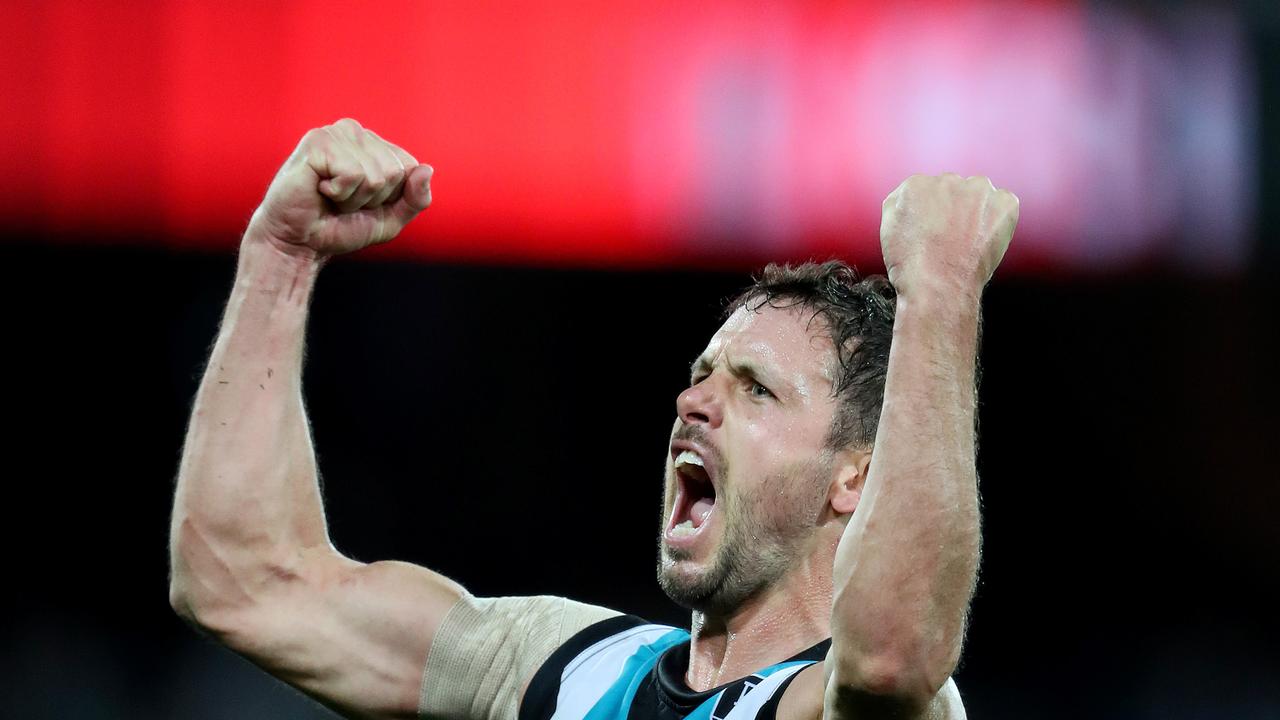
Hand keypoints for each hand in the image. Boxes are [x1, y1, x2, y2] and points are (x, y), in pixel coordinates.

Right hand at [246, 118, 432, 259]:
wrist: (299, 243)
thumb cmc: (340, 227)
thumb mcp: (390, 219)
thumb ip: (416, 199)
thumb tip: (427, 169)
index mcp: (375, 144)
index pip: (410, 168)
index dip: (391, 197)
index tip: (364, 203)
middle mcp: (356, 132)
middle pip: (394, 172)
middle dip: (373, 199)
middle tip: (343, 202)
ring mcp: (336, 133)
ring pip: (375, 175)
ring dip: (354, 198)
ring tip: (331, 197)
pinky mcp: (318, 142)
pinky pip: (353, 174)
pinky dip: (340, 193)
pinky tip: (320, 190)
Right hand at [879, 174, 1018, 296]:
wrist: (937, 286)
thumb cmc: (911, 266)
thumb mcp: (888, 229)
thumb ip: (899, 202)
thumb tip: (912, 197)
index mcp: (916, 184)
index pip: (927, 190)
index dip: (931, 213)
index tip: (933, 229)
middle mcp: (947, 180)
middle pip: (953, 189)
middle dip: (953, 208)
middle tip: (950, 237)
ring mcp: (977, 190)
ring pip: (979, 194)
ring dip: (976, 210)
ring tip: (968, 240)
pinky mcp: (1003, 202)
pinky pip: (1004, 203)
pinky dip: (999, 218)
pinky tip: (985, 239)